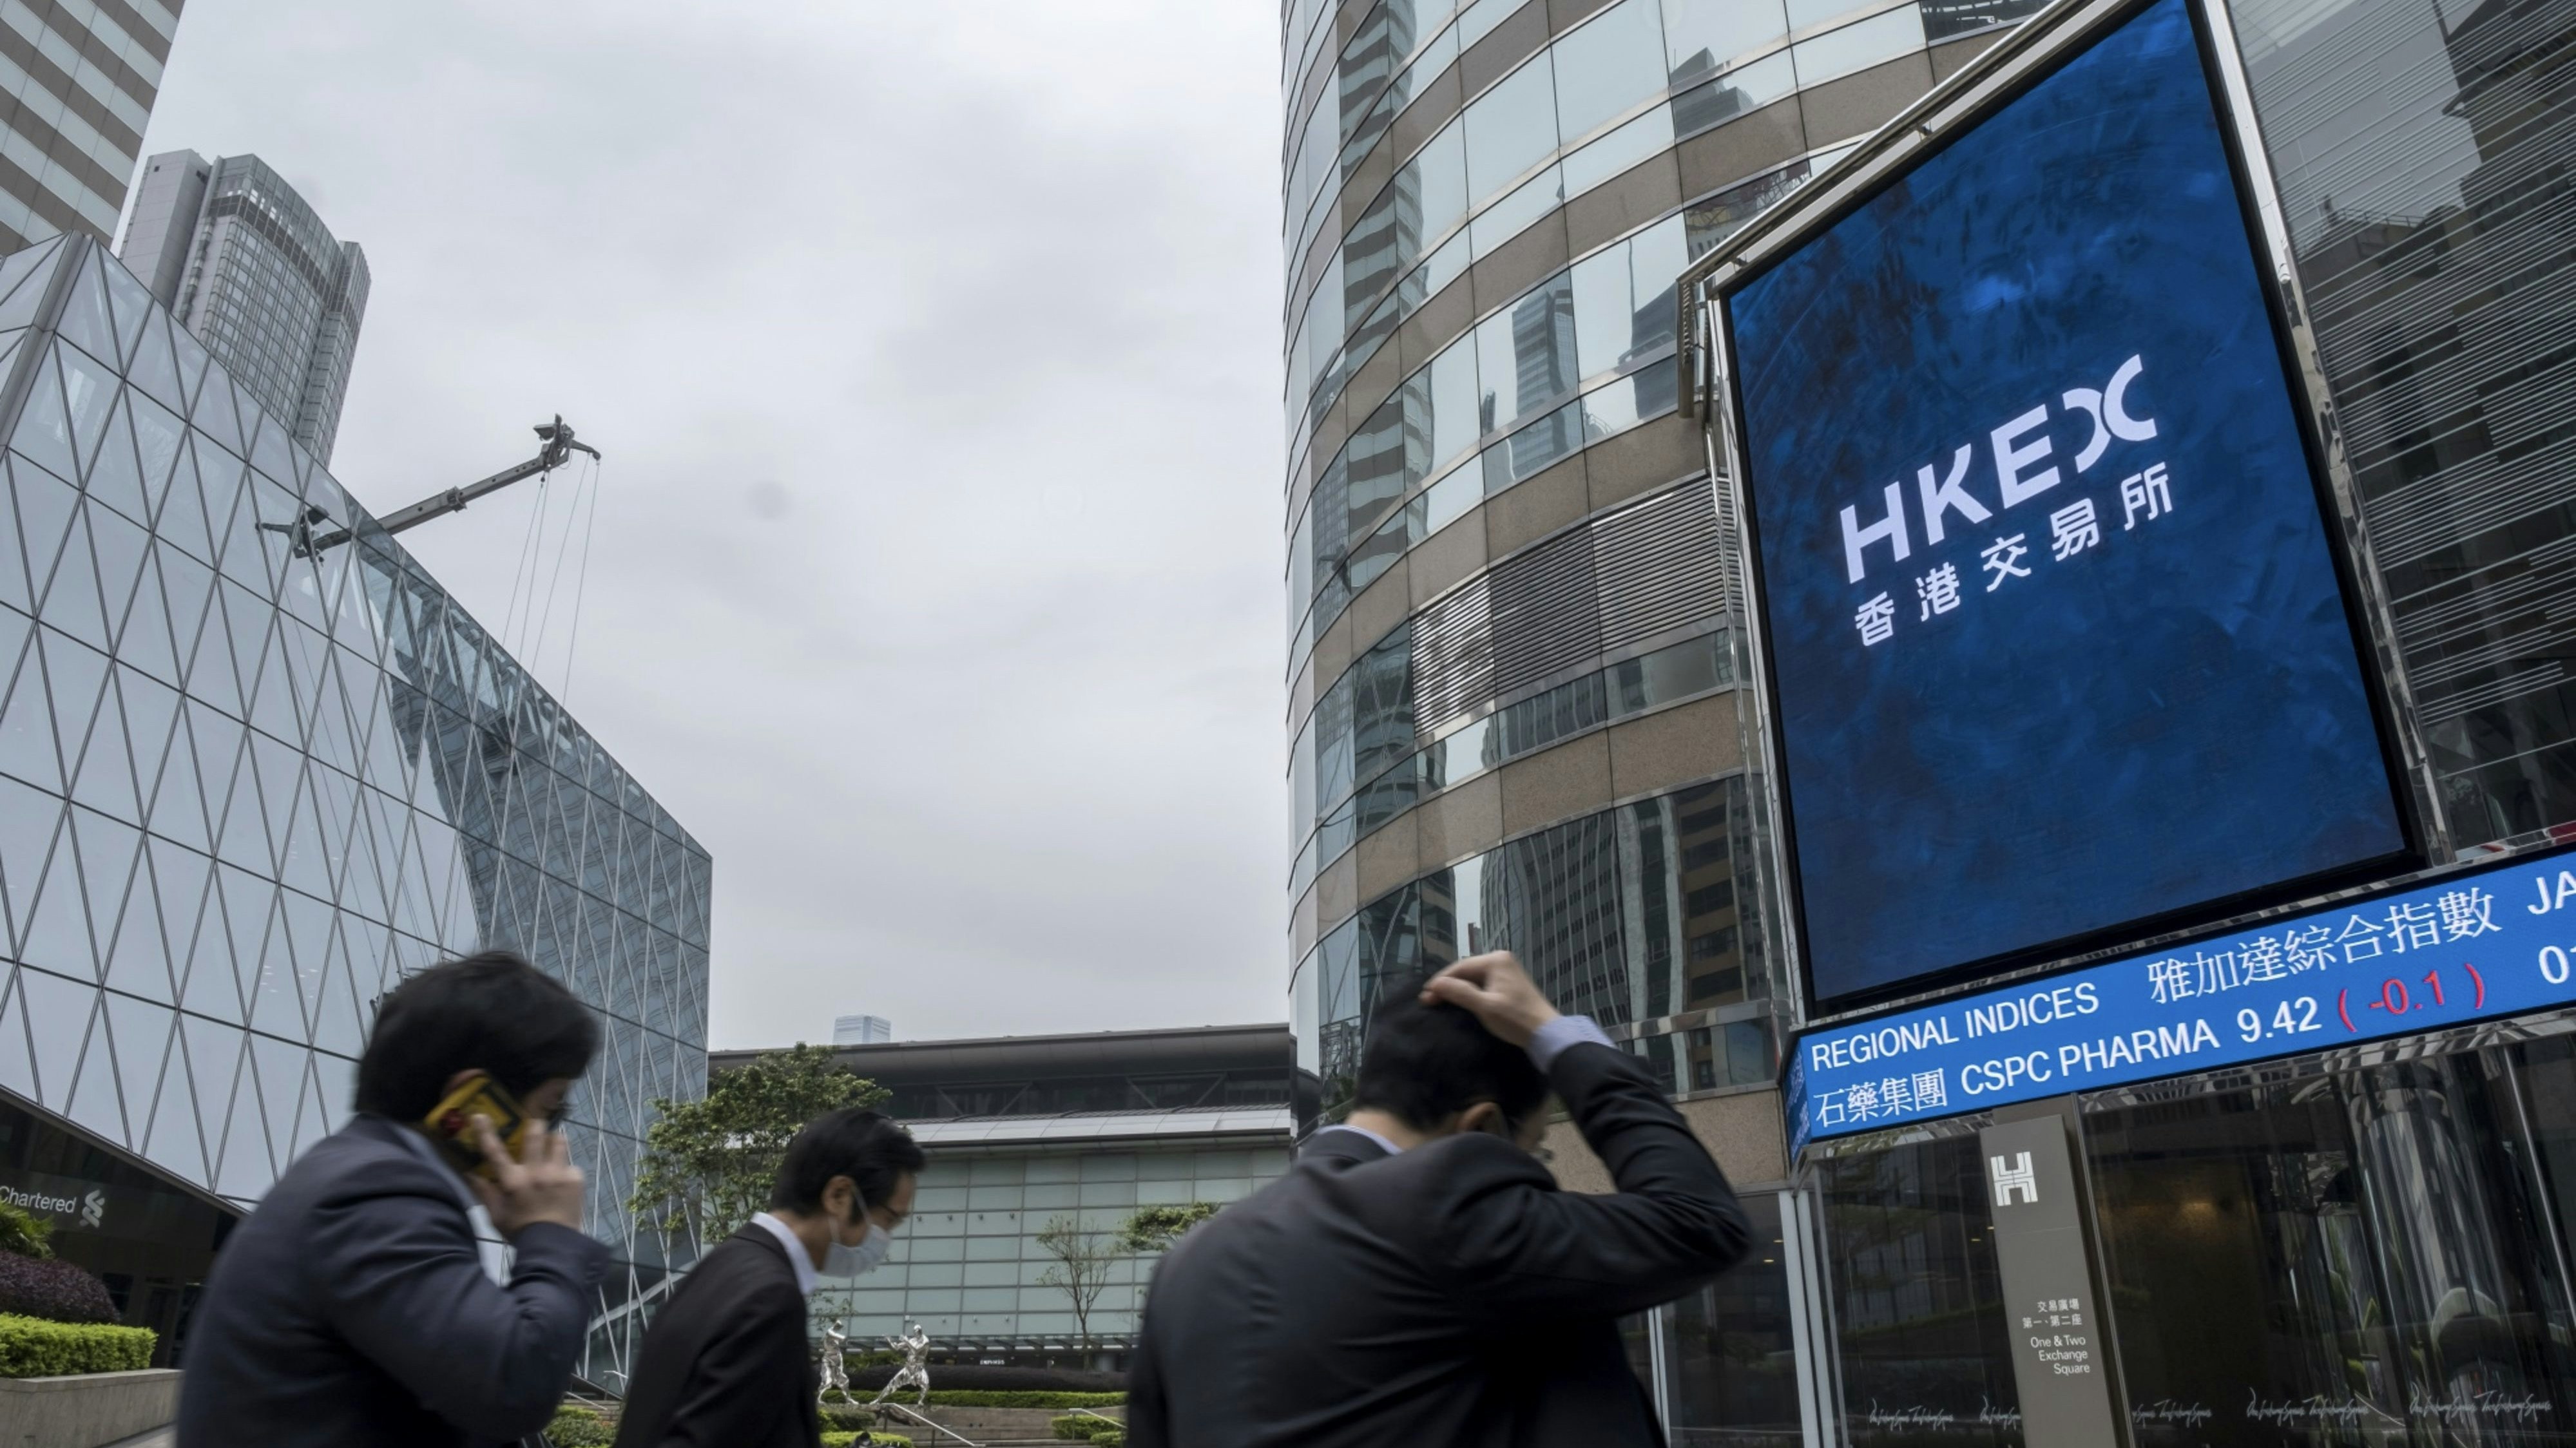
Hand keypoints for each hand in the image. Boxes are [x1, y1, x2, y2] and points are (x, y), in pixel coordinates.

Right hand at [467, 1114, 585, 1237]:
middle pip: (536, 1133)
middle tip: (535, 1129)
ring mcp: (558, 1173)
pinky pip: (571, 1165)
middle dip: (535, 1126)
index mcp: (513, 1181)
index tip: (479, 1116)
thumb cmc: (521, 1232)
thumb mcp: (496, 1216)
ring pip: (558, 1141)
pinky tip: (564, 1185)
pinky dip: (566, 1172)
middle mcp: (535, 1172)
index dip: (485, 1132)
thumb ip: (485, 1194)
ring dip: (554, 1143)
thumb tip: (471, 1174)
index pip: (495, 1152)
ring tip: (553, 1153)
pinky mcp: (576, 1178)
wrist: (554, 1246)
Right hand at [1420, 951, 1559, 1047]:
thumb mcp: (1484, 1007)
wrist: (1546, 1033)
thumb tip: (1434, 985)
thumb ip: (1459, 993)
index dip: (1440, 982)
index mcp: (1495, 960)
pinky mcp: (1509, 982)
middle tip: (1429, 1001)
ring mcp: (1507, 970)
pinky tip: (1461, 1000)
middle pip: (1466, 970)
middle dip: (1448, 985)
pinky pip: (1484, 983)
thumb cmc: (1515, 1019)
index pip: (1460, 967)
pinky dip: (1471, 992)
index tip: (1424, 997)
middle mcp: (1501, 959)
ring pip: (1474, 977)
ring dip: (1458, 989)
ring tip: (1441, 1001)